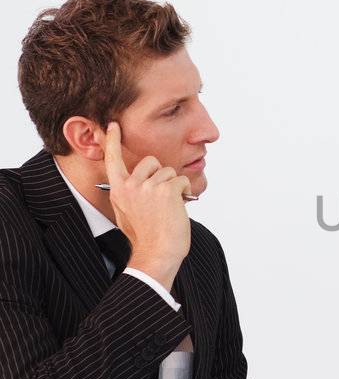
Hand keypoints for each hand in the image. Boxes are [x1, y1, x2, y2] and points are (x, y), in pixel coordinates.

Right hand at [102, 122, 191, 289]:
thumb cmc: (146, 238)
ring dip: (174, 187)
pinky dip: (185, 192)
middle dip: (161, 174)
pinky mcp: (166, 190)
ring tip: (169, 208)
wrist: (157, 254)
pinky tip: (178, 208)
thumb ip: (128, 195)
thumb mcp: (126, 214)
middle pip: (151, 161)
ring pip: (169, 172)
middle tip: (162, 197)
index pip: (112, 159)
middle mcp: (131, 185)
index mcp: (118, 190)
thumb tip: (133, 184)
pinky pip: (181, 181)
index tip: (113, 125)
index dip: (112, 140)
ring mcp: (148, 187)